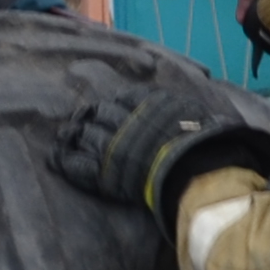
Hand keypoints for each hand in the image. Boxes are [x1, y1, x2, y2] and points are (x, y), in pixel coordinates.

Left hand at [42, 71, 269, 219]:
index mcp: (154, 103)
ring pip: (85, 133)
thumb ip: (194, 114)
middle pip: (101, 112)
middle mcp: (130, 117)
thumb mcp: (207, 117)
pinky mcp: (104, 171)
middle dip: (88, 115)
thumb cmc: (213, 145)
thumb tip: (203, 114)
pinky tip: (56, 158)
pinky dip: (65, 159)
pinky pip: (77, 163)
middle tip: (77, 120)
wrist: (202, 171)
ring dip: (73, 134)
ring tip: (64, 137)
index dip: (115, 104)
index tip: (108, 108)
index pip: (127, 98)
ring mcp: (114, 144)